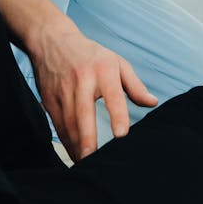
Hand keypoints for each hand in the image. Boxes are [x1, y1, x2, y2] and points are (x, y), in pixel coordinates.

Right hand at [31, 24, 157, 160]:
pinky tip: (74, 153)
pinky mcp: (49, 98)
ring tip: (85, 163)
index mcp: (103, 70)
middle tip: (94, 160)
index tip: (122, 135)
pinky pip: (57, 124)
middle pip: (83, 114)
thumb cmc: (90, 55)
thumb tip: (153, 103)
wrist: (52, 40)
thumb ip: (135, 85)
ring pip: (68, 123)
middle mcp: (81, 80)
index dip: (118, 115)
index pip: (113, 95)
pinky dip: (65, 141)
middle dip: (87, 139)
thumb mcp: (116, 62)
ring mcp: (62, 90)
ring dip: (76, 145)